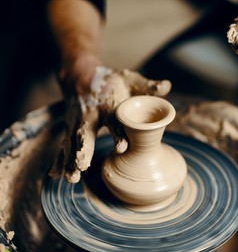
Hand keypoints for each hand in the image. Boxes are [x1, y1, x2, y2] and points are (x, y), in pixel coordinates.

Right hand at [50, 55, 170, 182]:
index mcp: (107, 104)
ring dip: (70, 160)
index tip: (122, 147)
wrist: (80, 73)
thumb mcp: (131, 79)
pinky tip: (57, 176)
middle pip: (85, 132)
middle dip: (84, 149)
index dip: (119, 134)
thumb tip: (166, 86)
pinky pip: (63, 145)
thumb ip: (148, 86)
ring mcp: (77, 121)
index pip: (115, 120)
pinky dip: (59, 160)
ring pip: (72, 142)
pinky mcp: (70, 127)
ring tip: (71, 178)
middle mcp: (89, 114)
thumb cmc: (112, 80)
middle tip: (83, 165)